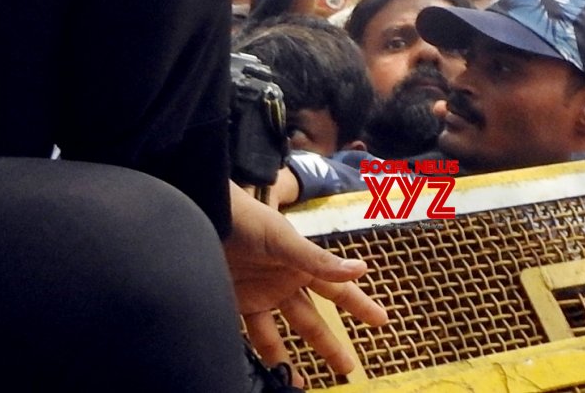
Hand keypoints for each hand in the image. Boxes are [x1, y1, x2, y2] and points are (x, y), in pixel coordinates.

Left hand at [225, 184, 386, 377]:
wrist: (201, 210)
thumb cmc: (245, 217)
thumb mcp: (283, 238)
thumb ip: (318, 260)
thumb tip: (361, 269)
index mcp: (300, 265)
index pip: (336, 289)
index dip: (359, 304)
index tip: (383, 321)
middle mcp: (281, 282)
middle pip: (310, 320)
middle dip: (329, 343)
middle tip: (348, 367)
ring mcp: (256, 293)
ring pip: (277, 335)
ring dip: (287, 359)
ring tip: (298, 384)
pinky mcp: (233, 300)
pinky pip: (248, 333)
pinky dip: (257, 353)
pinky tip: (264, 373)